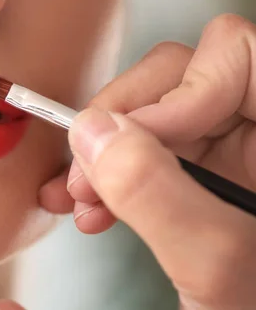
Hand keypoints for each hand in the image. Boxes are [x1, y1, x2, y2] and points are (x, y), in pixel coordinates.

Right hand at [40, 14, 255, 308]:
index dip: (178, 93)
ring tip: (81, 198)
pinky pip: (136, 145)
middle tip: (88, 172)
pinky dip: (105, 171)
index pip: (236, 55)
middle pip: (177, 76)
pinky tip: (87, 203)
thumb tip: (94, 132)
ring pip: (147, 111)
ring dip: (102, 153)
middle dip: (119, 123)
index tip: (137, 142)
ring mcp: (224, 148)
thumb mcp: (213, 263)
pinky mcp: (192, 169)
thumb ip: (156, 193)